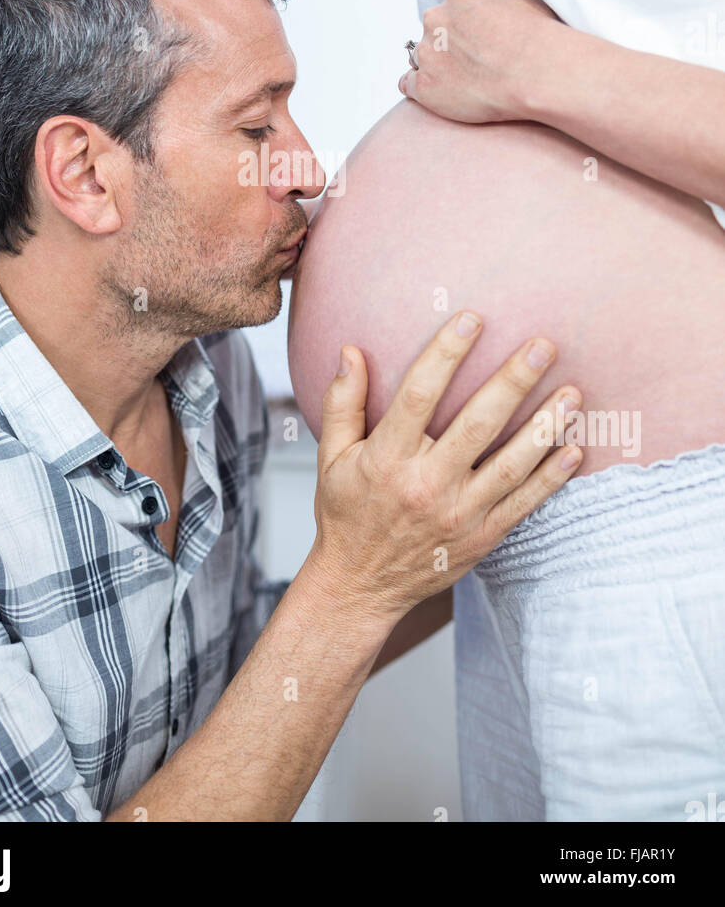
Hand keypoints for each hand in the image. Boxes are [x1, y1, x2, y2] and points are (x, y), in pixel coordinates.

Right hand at [306, 310, 581, 626]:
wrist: (360, 586)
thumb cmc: (346, 514)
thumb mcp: (332, 456)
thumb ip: (343, 402)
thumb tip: (350, 351)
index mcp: (388, 459)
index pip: (419, 395)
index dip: (446, 354)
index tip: (472, 320)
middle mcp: (426, 486)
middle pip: (477, 425)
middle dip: (513, 382)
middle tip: (543, 346)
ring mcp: (459, 514)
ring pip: (512, 465)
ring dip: (547, 426)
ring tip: (573, 391)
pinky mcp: (482, 538)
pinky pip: (525, 504)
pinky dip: (553, 477)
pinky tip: (575, 448)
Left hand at [399, 0, 561, 122]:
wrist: (536, 72)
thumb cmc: (538, 37)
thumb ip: (498, 0)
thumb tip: (498, 6)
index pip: (453, 8)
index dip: (467, 25)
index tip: (480, 40)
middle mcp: (435, 19)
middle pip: (434, 30)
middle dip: (450, 44)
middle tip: (474, 62)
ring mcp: (427, 52)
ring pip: (422, 57)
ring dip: (437, 67)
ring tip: (463, 82)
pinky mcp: (424, 85)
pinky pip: (407, 84)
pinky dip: (419, 88)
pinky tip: (436, 93)